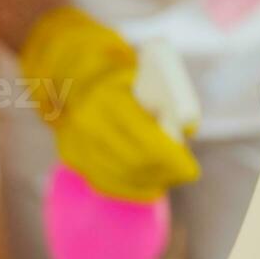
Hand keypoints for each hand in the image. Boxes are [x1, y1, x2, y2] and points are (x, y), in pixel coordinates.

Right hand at [20, 9, 199, 201]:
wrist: (68, 70)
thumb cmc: (116, 73)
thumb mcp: (143, 75)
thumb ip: (166, 98)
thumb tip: (188, 129)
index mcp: (108, 97)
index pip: (146, 140)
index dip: (172, 159)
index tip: (191, 170)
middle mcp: (87, 121)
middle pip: (134, 161)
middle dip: (164, 172)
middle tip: (183, 173)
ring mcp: (75, 140)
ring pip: (119, 174)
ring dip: (147, 181)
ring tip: (167, 179)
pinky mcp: (70, 154)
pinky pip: (103, 181)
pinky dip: (128, 188)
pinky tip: (147, 188)